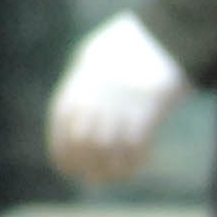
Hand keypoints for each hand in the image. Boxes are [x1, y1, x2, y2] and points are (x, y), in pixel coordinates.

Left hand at [48, 11, 190, 184]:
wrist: (155, 39)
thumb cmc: (121, 49)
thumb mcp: (87, 63)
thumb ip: (77, 92)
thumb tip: (71, 122)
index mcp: (73, 95)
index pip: (61, 143)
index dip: (68, 163)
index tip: (76, 170)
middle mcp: (91, 104)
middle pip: (83, 151)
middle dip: (90, 170)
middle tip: (100, 177)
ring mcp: (116, 109)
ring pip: (108, 154)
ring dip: (114, 170)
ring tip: (122, 172)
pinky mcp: (143, 113)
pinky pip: (135, 150)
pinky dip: (136, 161)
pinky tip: (142, 159)